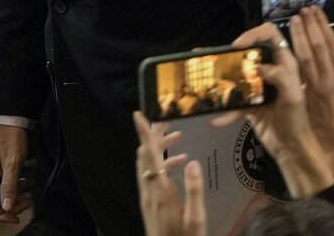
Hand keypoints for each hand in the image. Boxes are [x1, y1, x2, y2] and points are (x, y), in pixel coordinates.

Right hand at [0, 124, 30, 223]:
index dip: (1, 215)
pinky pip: (4, 186)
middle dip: (11, 206)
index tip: (16, 218)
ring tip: (29, 196)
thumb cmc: (10, 138)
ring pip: (1, 195)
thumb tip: (7, 207)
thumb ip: (9, 187)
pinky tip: (25, 186)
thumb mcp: (13, 163)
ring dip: (15, 198)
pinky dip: (15, 189)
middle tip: (27, 202)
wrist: (11, 120)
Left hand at [133, 112, 204, 235]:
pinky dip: (162, 163)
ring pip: (147, 163)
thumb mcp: (195, 220)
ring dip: (159, 147)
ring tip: (179, 138)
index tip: (138, 115)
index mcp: (160, 190)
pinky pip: (151, 174)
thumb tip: (193, 162)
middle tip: (169, 119)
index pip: (149, 154)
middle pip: (145, 154)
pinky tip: (180, 164)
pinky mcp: (150, 202)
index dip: (144, 133)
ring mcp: (147, 196)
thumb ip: (194, 191)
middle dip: (155, 134)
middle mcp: (149, 190)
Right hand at [212, 22, 333, 197]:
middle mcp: (271, 72)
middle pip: (249, 53)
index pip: (271, 36)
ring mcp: (259, 88)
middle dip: (230, 53)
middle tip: (213, 58)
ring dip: (220, 78)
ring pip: (237, 75)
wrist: (293, 151)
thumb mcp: (293, 98)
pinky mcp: (250, 105)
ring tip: (202, 78)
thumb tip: (258, 66)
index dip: (254, 34)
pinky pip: (233, 104)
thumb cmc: (298, 122)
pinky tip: (216, 120)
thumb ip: (281, 77)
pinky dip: (225, 112)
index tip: (237, 45)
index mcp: (285, 64)